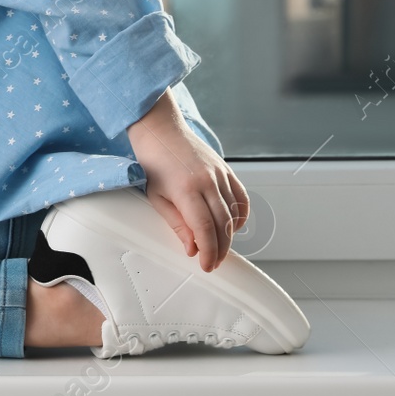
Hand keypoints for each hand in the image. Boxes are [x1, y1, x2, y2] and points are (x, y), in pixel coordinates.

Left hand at [126, 90, 249, 272]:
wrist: (161, 130)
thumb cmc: (153, 162)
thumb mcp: (156, 196)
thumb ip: (176, 223)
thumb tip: (191, 248)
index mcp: (185, 189)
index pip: (204, 228)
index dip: (207, 250)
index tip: (206, 265)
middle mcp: (207, 181)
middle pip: (223, 224)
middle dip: (220, 249)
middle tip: (213, 262)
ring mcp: (220, 174)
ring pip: (234, 213)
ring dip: (230, 235)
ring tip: (220, 248)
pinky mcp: (227, 170)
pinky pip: (241, 198)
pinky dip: (240, 216)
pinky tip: (232, 226)